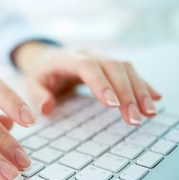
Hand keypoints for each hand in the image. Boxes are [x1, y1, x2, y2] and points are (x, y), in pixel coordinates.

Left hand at [12, 41, 161, 124]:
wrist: (48, 59)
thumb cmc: (41, 74)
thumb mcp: (32, 84)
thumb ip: (38, 95)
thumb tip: (46, 107)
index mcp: (66, 58)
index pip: (87, 66)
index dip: (101, 84)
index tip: (113, 105)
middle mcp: (87, 53)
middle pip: (112, 67)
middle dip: (126, 93)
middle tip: (134, 118)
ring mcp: (101, 56)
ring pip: (126, 68)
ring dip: (139, 90)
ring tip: (148, 113)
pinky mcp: (110, 63)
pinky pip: (130, 71)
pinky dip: (142, 85)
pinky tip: (154, 98)